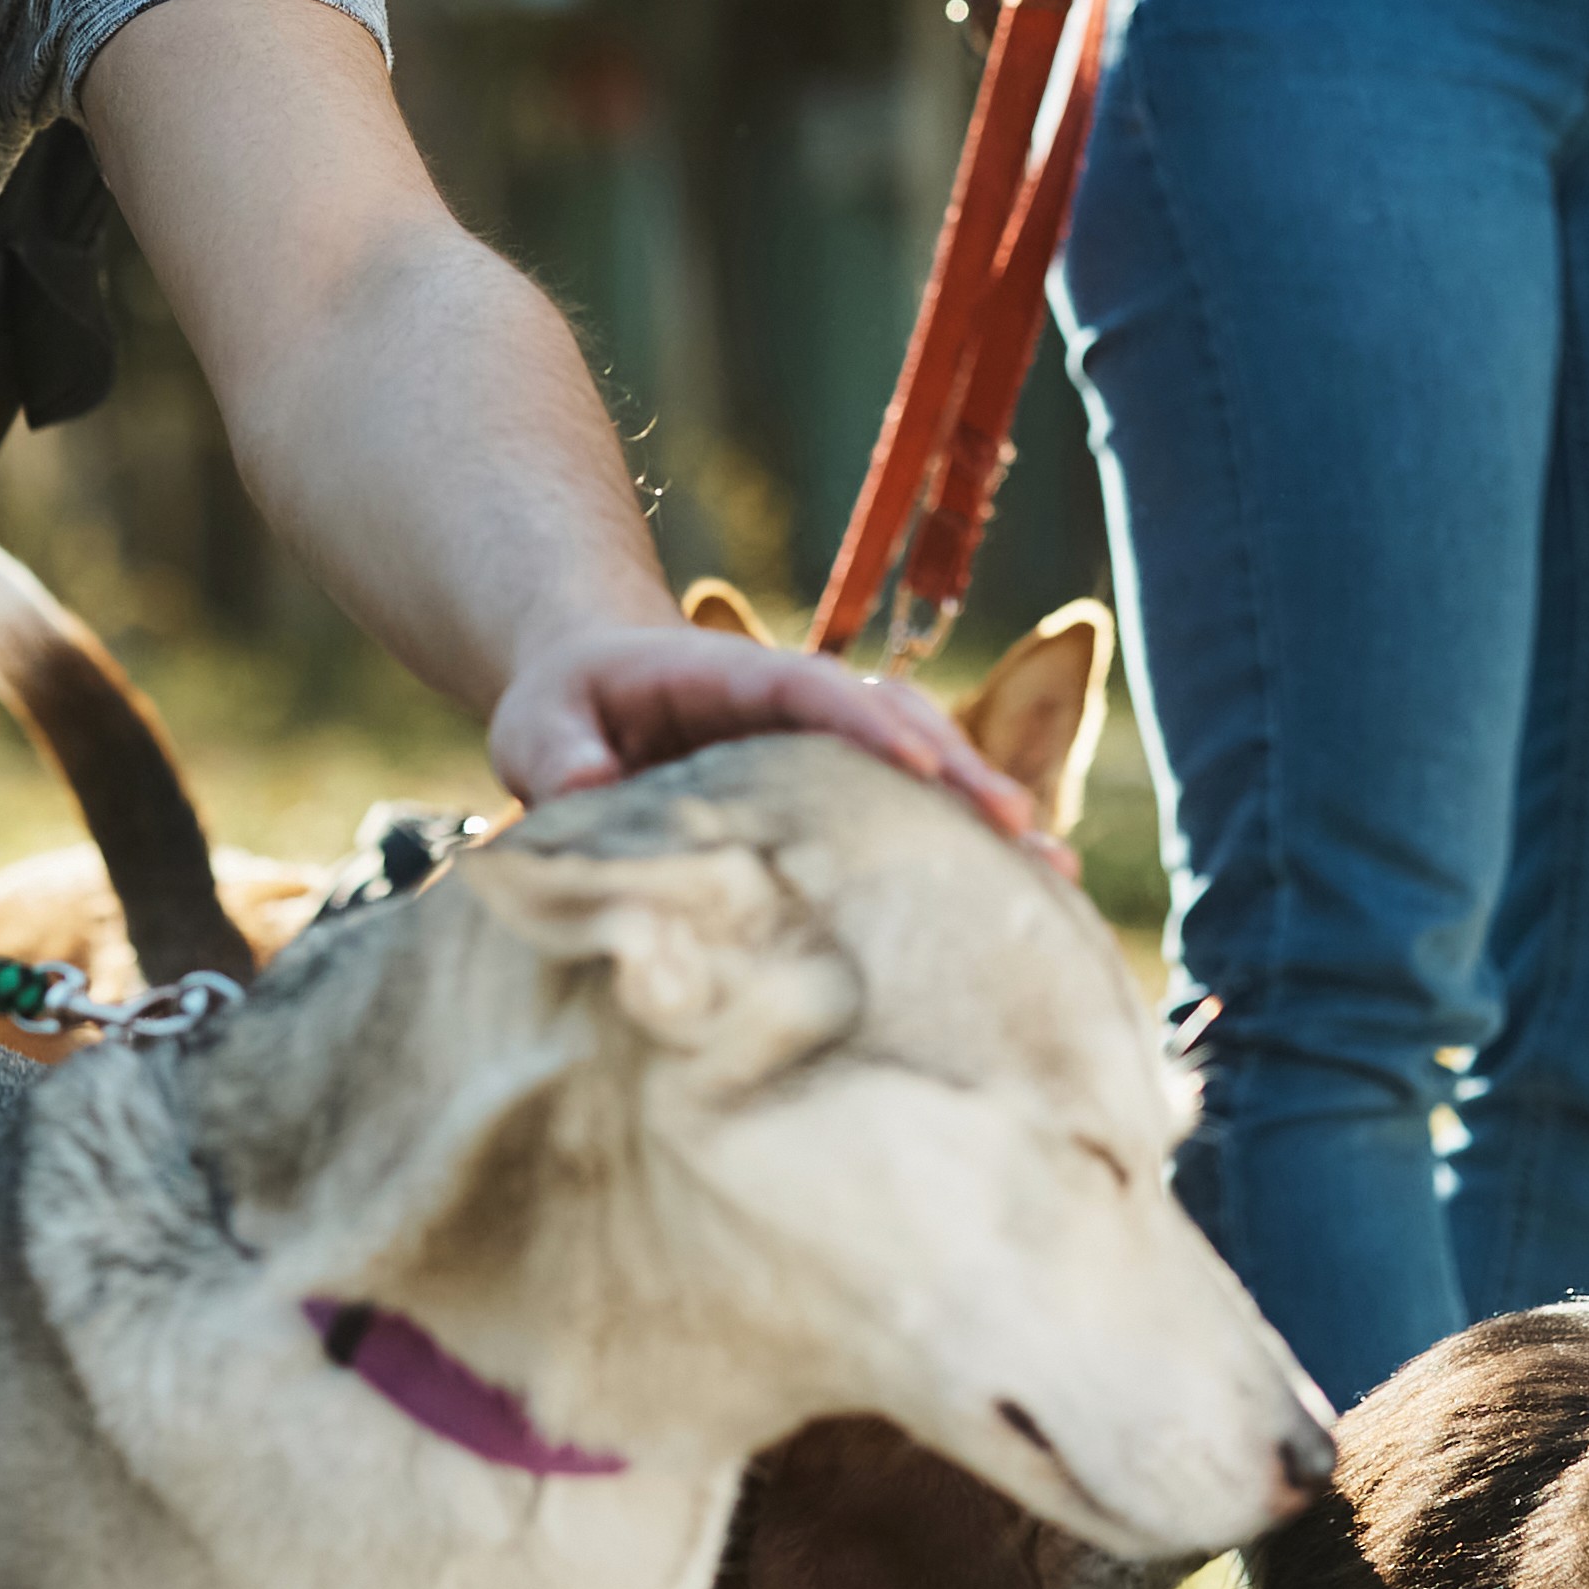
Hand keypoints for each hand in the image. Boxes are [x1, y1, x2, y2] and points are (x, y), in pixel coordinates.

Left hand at [489, 620, 1056, 861]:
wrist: (589, 693)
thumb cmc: (565, 706)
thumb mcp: (536, 719)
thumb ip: (556, 752)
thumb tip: (589, 789)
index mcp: (731, 678)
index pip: (813, 689)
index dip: (870, 724)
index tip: (922, 767)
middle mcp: (795, 708)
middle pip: (897, 726)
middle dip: (962, 774)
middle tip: (1023, 831)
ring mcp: (820, 752)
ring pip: (920, 774)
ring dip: (983, 820)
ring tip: (1052, 879)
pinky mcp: (827, 798)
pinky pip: (904, 818)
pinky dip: (958, 856)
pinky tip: (1018, 911)